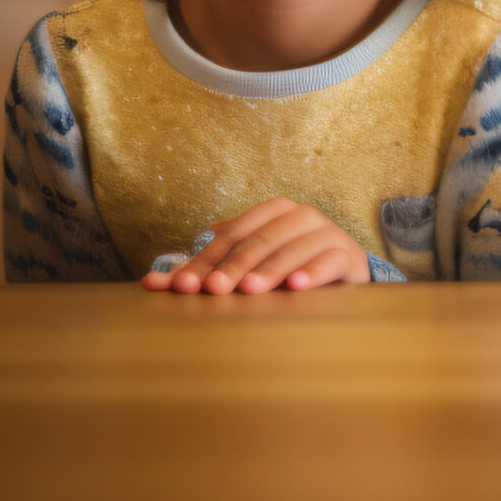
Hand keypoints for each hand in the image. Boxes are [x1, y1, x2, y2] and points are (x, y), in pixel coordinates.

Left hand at [143, 199, 371, 293]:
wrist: (341, 269)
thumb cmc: (285, 266)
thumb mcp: (247, 265)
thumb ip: (206, 271)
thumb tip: (153, 282)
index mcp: (271, 211)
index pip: (231, 235)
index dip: (205, 259)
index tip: (185, 285)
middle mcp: (299, 215)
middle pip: (260, 240)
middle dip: (234, 266)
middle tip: (214, 289)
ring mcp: (326, 231)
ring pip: (293, 248)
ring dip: (270, 269)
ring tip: (251, 289)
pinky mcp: (347, 253)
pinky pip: (329, 260)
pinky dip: (313, 272)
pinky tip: (296, 286)